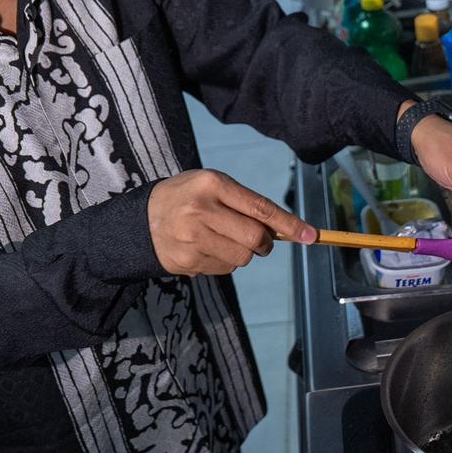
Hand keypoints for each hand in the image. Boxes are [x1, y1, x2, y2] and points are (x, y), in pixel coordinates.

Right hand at [147, 169, 317, 276]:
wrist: (141, 220)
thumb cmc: (187, 197)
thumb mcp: (211, 185)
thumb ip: (244, 203)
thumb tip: (284, 229)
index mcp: (212, 184)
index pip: (260, 207)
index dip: (289, 224)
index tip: (310, 236)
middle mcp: (201, 210)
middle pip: (255, 238)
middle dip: (265, 243)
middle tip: (260, 241)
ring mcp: (192, 238)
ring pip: (242, 257)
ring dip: (244, 253)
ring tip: (224, 240)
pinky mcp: (187, 261)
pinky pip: (224, 269)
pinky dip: (225, 261)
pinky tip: (207, 249)